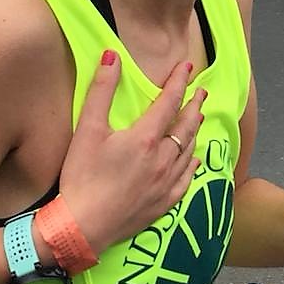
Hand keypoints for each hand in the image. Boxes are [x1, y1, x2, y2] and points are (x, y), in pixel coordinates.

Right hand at [58, 53, 205, 257]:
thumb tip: (112, 56)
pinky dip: (191, 165)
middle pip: (185, 126)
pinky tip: (193, 160)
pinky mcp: (164, 203)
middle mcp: (163, 159)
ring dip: (194, 131)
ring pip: (188, 151)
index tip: (187, 67)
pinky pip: (186, 180)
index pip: (169, 102)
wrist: (83, 226)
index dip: (179, 82)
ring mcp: (166, 183)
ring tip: (198, 118)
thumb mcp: (87, 130)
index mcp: (145, 138)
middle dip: (194, 105)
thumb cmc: (82, 177)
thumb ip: (101, 91)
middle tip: (202, 92)